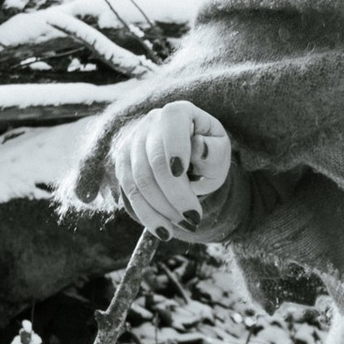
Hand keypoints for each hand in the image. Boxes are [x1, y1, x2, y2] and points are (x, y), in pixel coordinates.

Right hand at [113, 101, 234, 234]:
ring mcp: (133, 143)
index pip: (171, 124)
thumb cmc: (208, 154)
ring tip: (184, 226)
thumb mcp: (220, 151)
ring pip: (139, 181)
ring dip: (162, 209)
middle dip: (175, 195)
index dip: (175, 148)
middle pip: (155, 161)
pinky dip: (147, 215)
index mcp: (178, 113)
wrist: (190, 161)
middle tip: (194, 218)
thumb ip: (214, 150)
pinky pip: (130, 193)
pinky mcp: (123, 164)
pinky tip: (163, 230)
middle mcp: (151, 123)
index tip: (182, 174)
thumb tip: (198, 147)